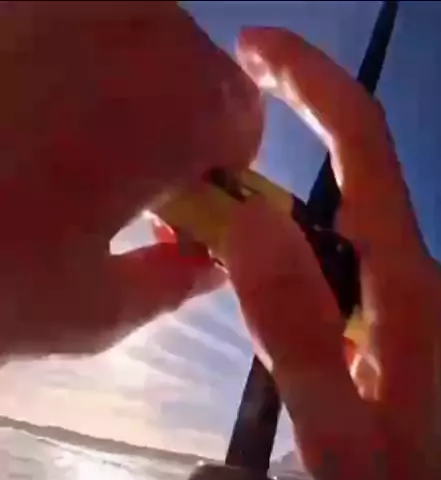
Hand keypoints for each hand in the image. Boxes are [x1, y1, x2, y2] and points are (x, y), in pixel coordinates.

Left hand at [0, 1, 261, 355]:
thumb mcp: (91, 312)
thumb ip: (173, 284)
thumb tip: (209, 265)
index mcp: (167, 108)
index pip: (241, 117)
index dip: (221, 167)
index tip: (181, 206)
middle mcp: (123, 27)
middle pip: (189, 64)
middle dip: (176, 121)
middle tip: (121, 181)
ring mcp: (57, 2)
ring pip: (127, 31)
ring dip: (121, 84)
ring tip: (61, 143)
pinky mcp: (11, 5)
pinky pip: (69, 24)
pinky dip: (67, 62)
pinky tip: (21, 109)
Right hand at [226, 28, 440, 479]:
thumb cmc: (373, 472)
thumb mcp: (328, 417)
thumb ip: (294, 327)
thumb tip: (251, 223)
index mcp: (402, 282)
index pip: (367, 156)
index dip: (317, 90)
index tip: (256, 52)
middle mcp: (413, 264)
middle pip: (364, 161)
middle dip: (305, 105)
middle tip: (236, 80)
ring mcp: (407, 278)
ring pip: (353, 198)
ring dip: (297, 164)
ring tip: (226, 179)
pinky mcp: (394, 296)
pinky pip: (348, 235)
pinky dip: (303, 214)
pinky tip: (265, 239)